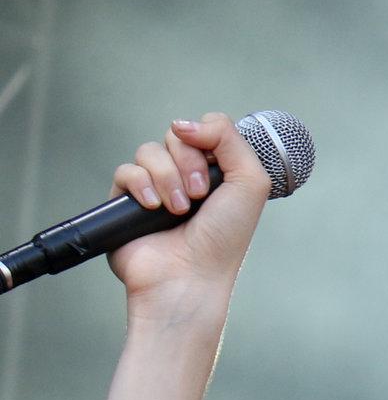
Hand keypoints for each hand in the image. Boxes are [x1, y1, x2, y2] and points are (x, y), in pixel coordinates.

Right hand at [105, 112, 273, 316]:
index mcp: (217, 169)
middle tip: (199, 194)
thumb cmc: (224, 237)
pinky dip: (141, 186)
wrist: (189, 276)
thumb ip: (229, 139)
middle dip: (189, 162)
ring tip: (178, 208)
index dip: (209, 138)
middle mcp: (186, 174)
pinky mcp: (125, 200)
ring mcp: (155, 186)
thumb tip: (184, 124)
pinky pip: (125, 171)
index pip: (206, 127)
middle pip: (177, 136)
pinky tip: (154, 208)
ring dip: (167, 177)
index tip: (215, 166)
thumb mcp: (250, 181)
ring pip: (149, 151)